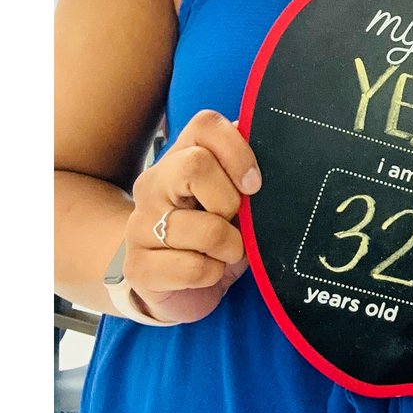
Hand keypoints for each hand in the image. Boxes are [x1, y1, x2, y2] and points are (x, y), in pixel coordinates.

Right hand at [122, 109, 260, 324]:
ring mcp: (139, 224)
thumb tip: (274, 150)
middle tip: (235, 222)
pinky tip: (205, 272)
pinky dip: (212, 275)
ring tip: (224, 252)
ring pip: (205, 228)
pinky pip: (193, 268)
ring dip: (230, 247)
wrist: (178, 287)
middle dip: (230, 202)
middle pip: (195, 165)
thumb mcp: (236, 199)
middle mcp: (153, 183)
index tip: (254, 184)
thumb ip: (246, 174)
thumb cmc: (217, 235)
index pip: (205, 125)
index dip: (238, 151)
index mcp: (180, 157)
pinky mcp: (138, 267)